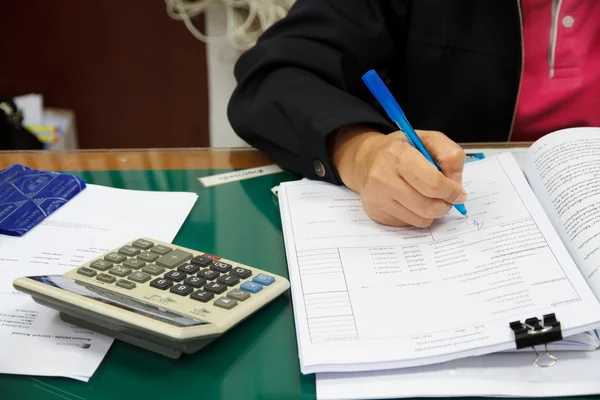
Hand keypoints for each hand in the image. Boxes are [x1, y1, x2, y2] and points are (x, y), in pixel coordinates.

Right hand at [329, 125, 466, 226]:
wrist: (365, 160)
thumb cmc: (401, 149)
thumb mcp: (428, 139)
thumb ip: (450, 155)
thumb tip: (456, 184)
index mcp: (398, 155)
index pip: (433, 184)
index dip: (451, 191)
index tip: (458, 192)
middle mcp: (383, 178)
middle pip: (428, 207)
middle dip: (445, 205)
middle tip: (446, 198)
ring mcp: (377, 198)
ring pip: (421, 220)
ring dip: (431, 212)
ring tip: (427, 197)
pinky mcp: (375, 213)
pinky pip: (408, 224)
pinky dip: (416, 215)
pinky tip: (410, 201)